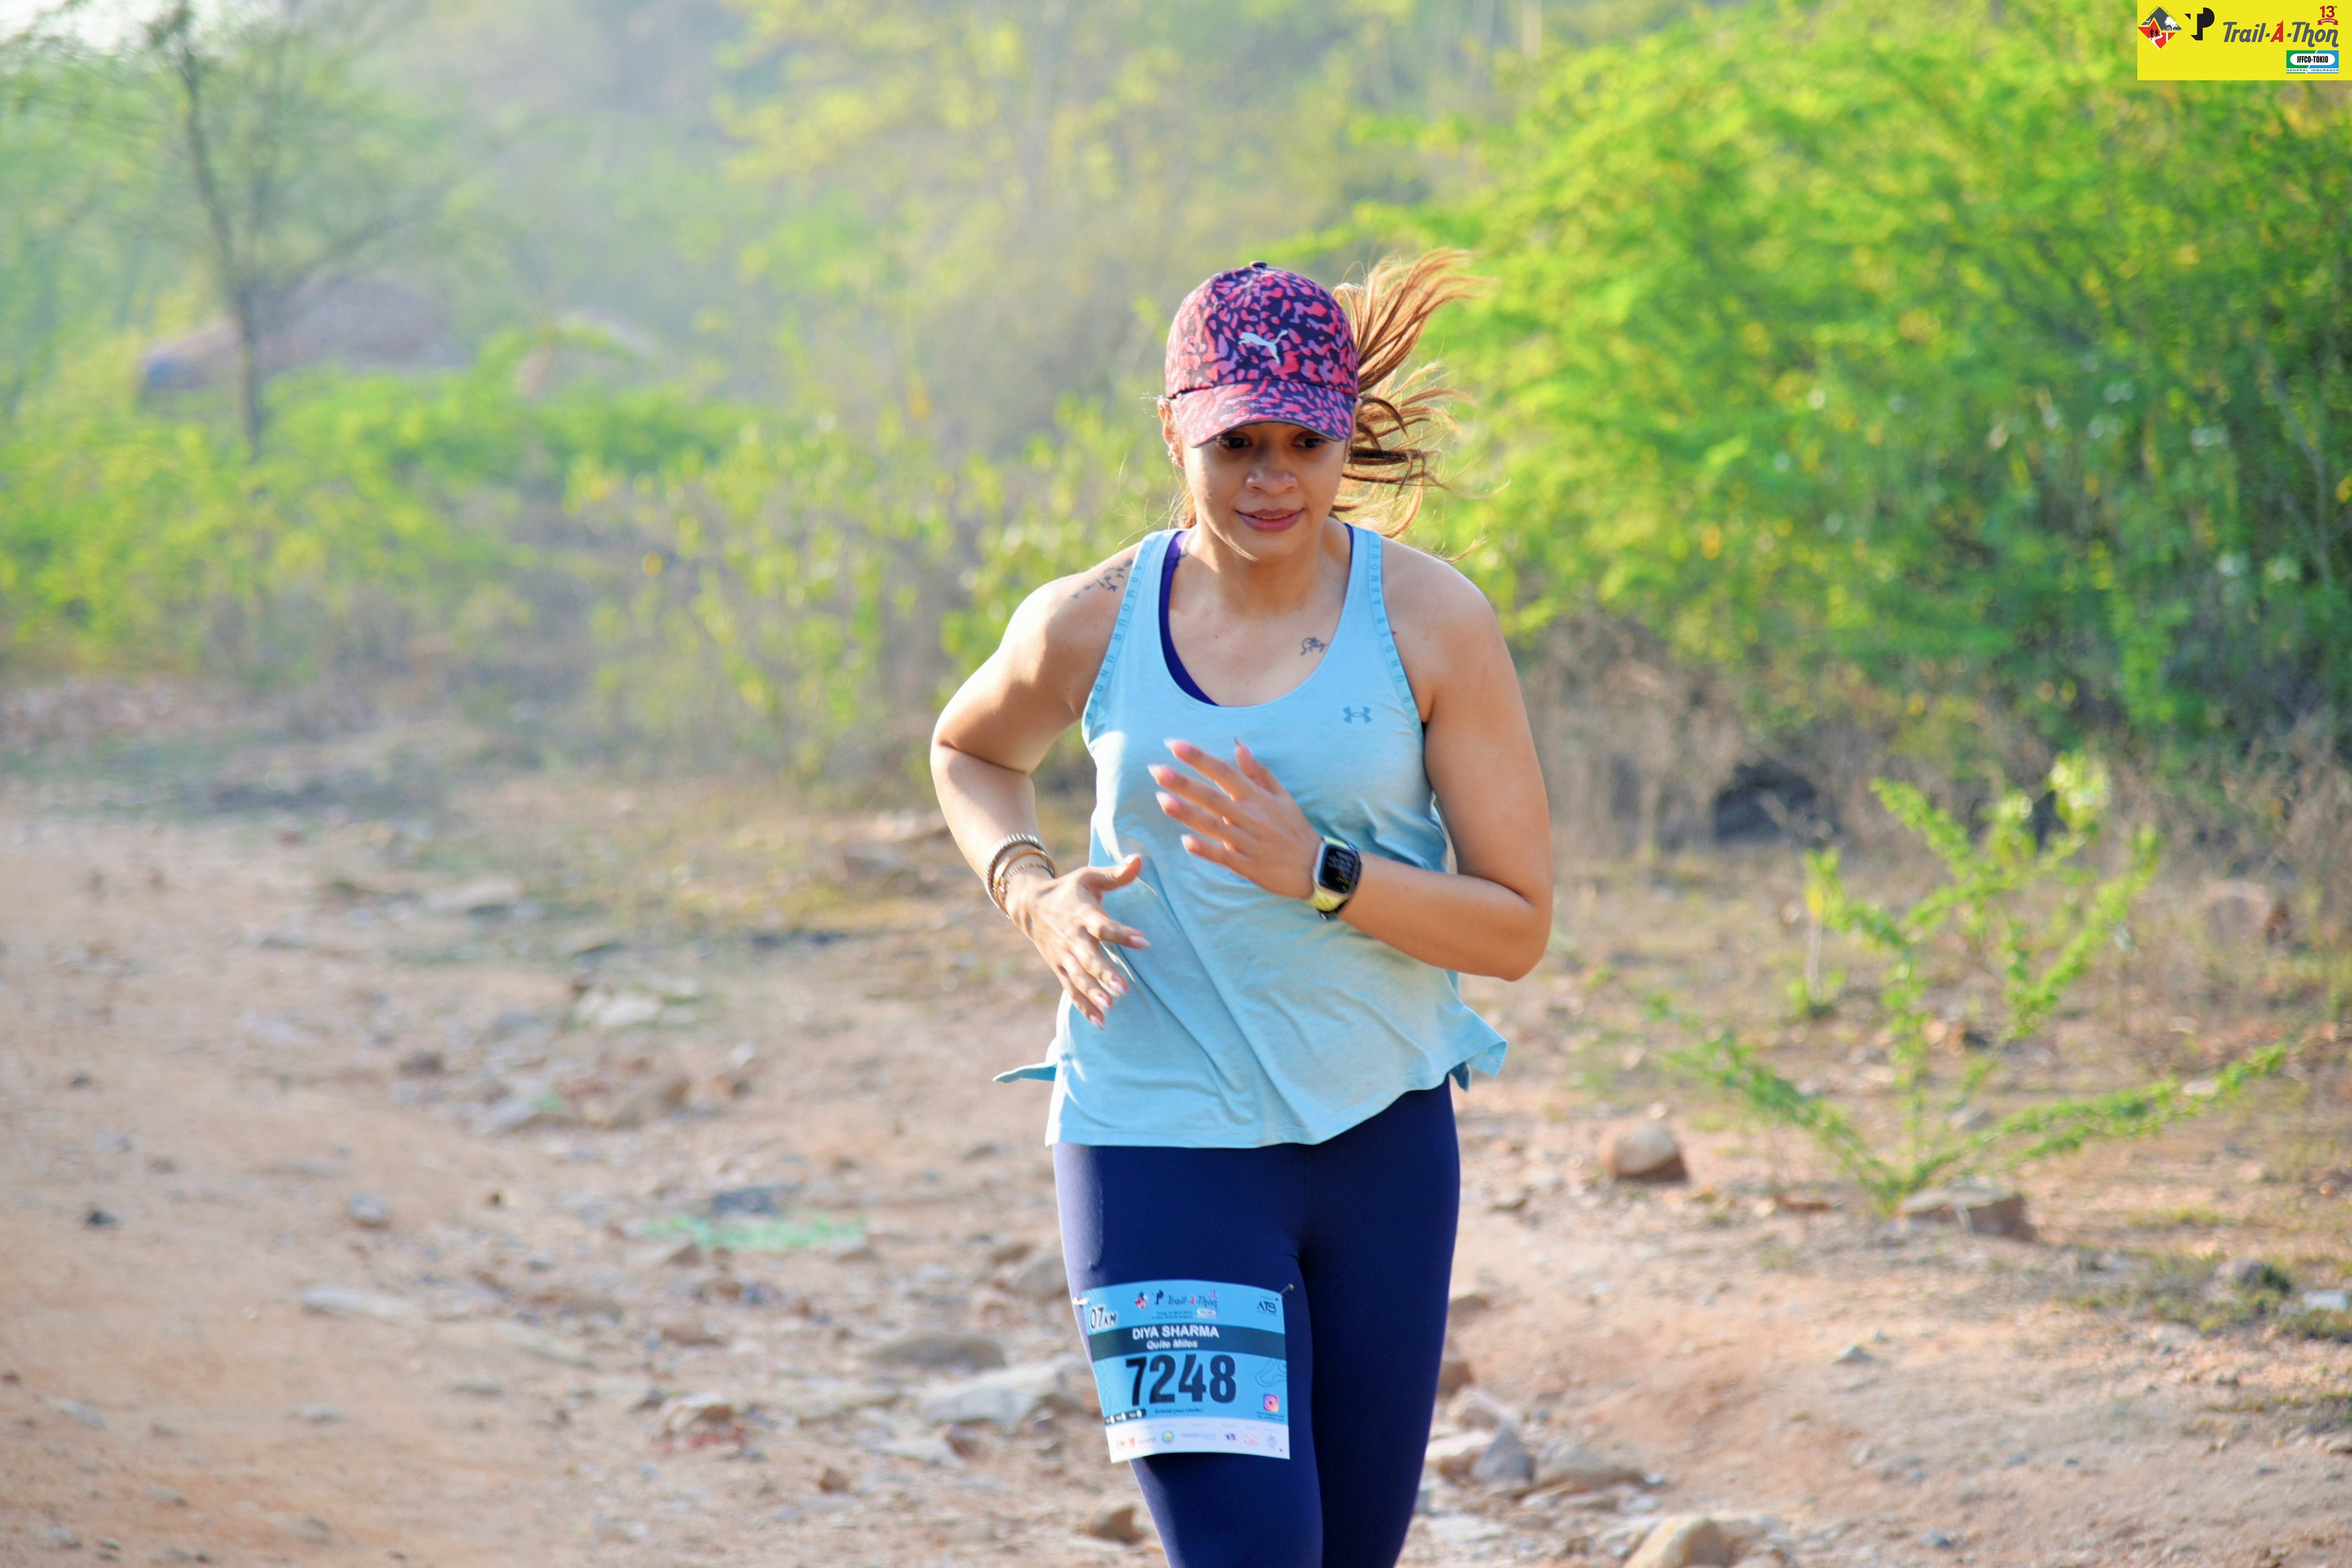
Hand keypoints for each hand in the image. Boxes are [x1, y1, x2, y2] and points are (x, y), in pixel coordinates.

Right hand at [1005, 854, 1149, 1026]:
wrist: (1028, 905)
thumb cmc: (1069, 890)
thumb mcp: (1089, 876)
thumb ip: (1116, 874)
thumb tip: (1140, 860)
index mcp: (1081, 913)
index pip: (1103, 924)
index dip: (1122, 933)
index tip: (1145, 942)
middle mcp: (1071, 937)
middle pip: (1087, 957)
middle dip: (1104, 973)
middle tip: (1123, 989)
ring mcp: (1064, 956)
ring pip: (1078, 978)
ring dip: (1093, 993)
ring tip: (1111, 1006)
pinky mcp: (1060, 969)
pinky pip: (1072, 990)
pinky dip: (1084, 1006)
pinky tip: (1101, 1022)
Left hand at [1151, 740, 1320, 899]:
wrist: (1315, 866)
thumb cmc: (1294, 828)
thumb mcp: (1282, 796)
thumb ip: (1257, 771)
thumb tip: (1238, 745)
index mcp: (1257, 797)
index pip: (1224, 772)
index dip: (1199, 758)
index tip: (1174, 745)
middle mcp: (1250, 817)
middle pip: (1212, 796)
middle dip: (1183, 783)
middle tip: (1156, 770)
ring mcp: (1248, 842)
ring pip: (1213, 825)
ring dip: (1186, 813)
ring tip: (1161, 799)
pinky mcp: (1247, 865)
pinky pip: (1223, 856)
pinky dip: (1205, 849)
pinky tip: (1186, 841)